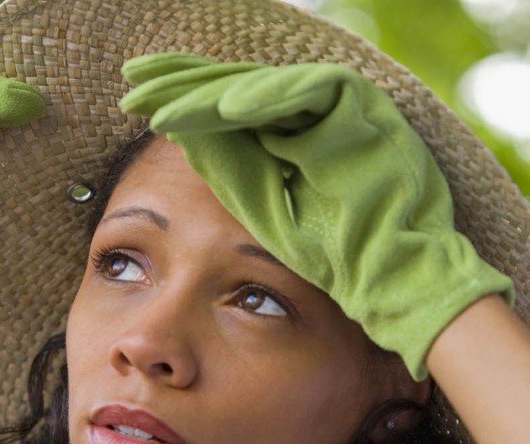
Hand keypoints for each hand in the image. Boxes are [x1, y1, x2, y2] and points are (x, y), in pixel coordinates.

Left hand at [120, 53, 511, 379]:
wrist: (396, 281)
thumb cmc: (338, 258)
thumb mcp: (269, 212)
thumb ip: (235, 175)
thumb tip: (184, 140)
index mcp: (291, 134)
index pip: (229, 105)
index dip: (183, 100)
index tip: (135, 101)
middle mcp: (313, 113)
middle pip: (238, 85)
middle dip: (183, 81)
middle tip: (133, 76)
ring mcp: (339, 106)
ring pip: (264, 85)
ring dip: (212, 91)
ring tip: (163, 102)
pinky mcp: (362, 109)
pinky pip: (308, 93)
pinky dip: (269, 98)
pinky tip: (226, 109)